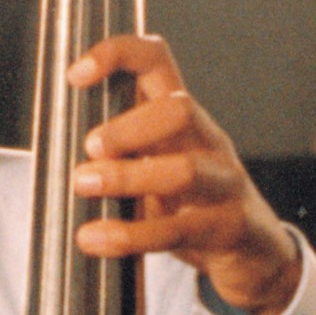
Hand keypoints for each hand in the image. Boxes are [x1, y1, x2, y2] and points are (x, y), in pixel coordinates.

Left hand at [68, 34, 301, 314]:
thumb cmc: (196, 209)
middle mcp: (209, 142)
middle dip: (128, 126)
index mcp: (186, 120)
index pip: (158, 63)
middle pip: (180, 110)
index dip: (118, 55)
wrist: (257, 259)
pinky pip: (178, 230)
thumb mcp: (160, 171)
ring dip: (127, 176)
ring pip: (184, 170)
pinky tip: (95, 238)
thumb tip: (58, 154)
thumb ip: (123, 156)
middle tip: (89, 146)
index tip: (75, 75)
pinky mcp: (227, 227)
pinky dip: (131, 235)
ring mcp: (225, 184)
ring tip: (84, 185)